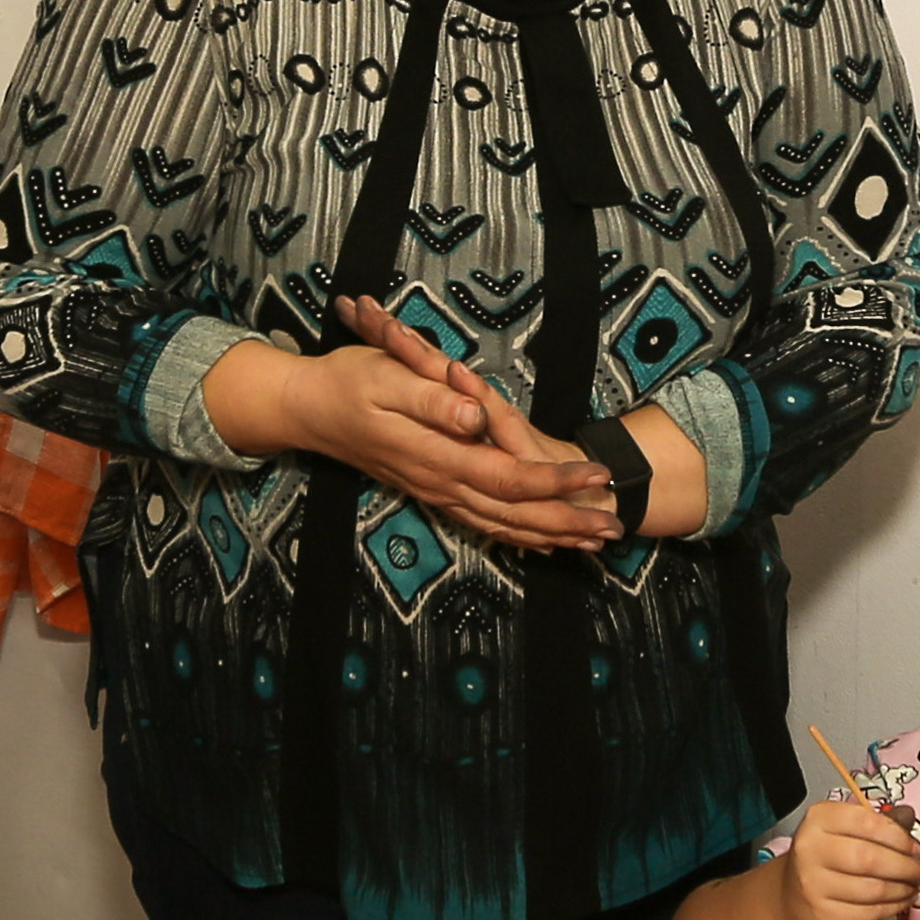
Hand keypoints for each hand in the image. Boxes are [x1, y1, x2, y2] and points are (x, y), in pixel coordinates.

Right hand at [337, 299, 707, 541]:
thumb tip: (475, 417)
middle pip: (513, 513)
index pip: (508, 478)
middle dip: (567, 522)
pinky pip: (480, 524)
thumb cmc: (345, 383)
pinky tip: (540, 543)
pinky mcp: (430, 490)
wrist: (305, 410)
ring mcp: (433, 491)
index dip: (555, 483)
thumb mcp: (386, 377)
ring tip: (593, 542)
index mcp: (436, 456)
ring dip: (549, 536)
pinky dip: (515, 537)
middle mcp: (439, 483)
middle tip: (614, 527)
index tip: (597, 477)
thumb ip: (433, 399)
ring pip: (500, 525)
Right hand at [774, 795, 919, 919]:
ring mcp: (813, 883)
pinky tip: (901, 900)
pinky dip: (892, 907)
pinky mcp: (822, 913)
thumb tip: (909, 816)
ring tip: (913, 886)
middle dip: (906, 867)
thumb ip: (878, 823)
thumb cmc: (826, 857)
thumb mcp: (846, 830)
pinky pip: (868, 911)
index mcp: (819, 818)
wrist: (792, 896)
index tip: (916, 848)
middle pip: (870, 858)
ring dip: (902, 889)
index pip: (868, 822)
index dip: (899, 837)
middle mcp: (811, 848)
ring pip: (872, 888)